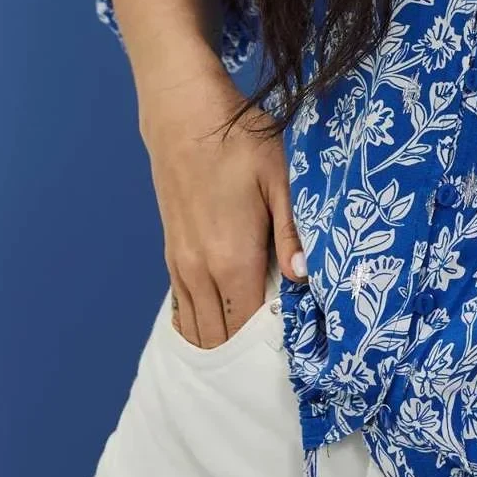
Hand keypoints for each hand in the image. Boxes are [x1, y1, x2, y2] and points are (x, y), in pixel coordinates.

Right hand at [139, 59, 305, 348]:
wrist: (182, 113)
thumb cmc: (239, 140)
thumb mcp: (280, 179)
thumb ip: (292, 234)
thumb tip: (305, 280)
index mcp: (233, 259)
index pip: (249, 328)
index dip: (267, 349)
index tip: (290, 359)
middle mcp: (200, 270)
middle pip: (218, 337)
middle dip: (242, 355)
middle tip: (271, 364)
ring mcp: (180, 262)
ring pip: (195, 326)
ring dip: (218, 342)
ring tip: (247, 355)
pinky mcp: (171, 250)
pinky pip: (182, 304)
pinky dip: (199, 321)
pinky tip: (217, 325)